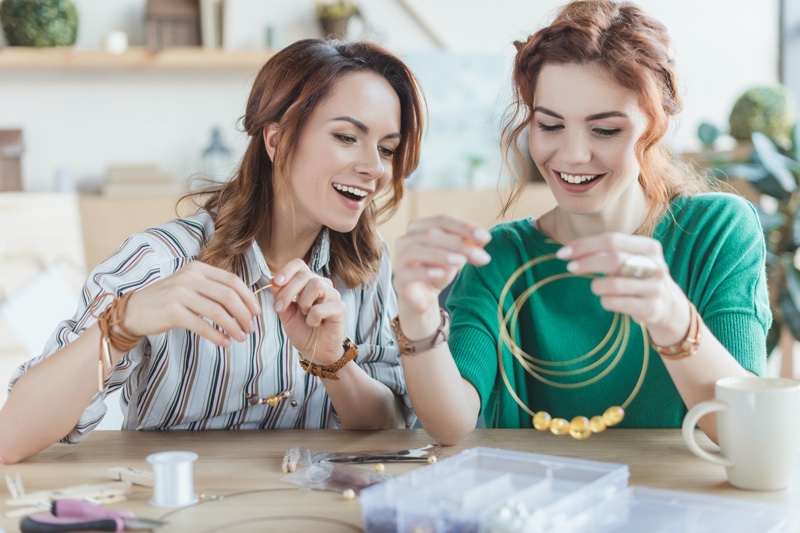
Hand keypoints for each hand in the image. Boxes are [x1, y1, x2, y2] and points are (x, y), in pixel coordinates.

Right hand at [123, 261, 259, 345]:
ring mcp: (180, 293)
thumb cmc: (167, 300)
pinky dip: (217, 335)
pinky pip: (203, 325)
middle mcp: (190, 277)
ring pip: (218, 311)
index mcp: (198, 268)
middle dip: (244, 314)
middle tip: (251, 328)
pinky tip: (225, 342)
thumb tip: (244, 303)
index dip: (248, 298)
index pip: (232, 281)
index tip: (257, 312)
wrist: (133, 311)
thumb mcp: (189, 286)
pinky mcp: (172, 312)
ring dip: (234, 327)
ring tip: (241, 338)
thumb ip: (212, 289)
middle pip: (229, 296)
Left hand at [270, 259, 345, 364]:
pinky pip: (322, 307)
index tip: (276, 282)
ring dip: (303, 303)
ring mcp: (333, 295)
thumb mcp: (285, 314)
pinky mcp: (340, 308)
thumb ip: (280, 297)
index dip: (286, 270)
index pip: (299, 265)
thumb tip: (272, 280)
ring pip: (316, 285)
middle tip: (279, 308)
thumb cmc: (302, 331)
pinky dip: (313, 318)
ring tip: (304, 315)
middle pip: (305, 275)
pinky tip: (315, 324)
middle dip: (288, 291)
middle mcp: (322, 285)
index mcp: (307, 283)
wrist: (315, 352)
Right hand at [392, 215, 491, 315]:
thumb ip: (468, 246)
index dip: (464, 227)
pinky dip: (425, 271)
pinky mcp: (398, 279)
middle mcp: (405, 240)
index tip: (485, 237)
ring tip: (461, 262)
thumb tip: (483, 239)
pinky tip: (441, 274)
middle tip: (481, 255)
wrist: (422, 298)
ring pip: (417, 250)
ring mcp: (400, 259)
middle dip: (459, 244)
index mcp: (419, 228)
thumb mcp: (456, 257)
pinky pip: (408, 272)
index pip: (442, 220)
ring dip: (442, 255)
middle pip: (431, 234)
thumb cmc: (438, 272)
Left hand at [556, 232, 689, 342]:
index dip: (584, 245)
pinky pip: (615, 303)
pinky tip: (609, 300)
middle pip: (612, 259)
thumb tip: (570, 250)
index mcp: (649, 247)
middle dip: (586, 263)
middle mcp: (655, 265)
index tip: (563, 253)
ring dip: (596, 286)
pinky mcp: (650, 308)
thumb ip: (607, 251)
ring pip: (612, 284)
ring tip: (597, 287)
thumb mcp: (632, 259)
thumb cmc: (639, 277)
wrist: (669, 306)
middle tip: (570, 268)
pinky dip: (605, 301)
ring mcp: (654, 288)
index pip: (611, 240)